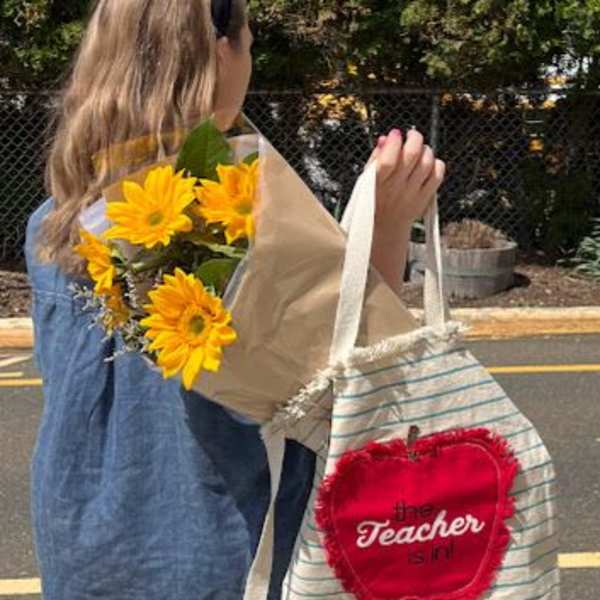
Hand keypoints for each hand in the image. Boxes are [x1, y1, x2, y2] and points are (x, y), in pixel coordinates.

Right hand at [365, 128, 445, 245]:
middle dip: (414, 138)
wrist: (385, 227)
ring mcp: (412, 194)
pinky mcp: (424, 198)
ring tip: (420, 149)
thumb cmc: (374, 201)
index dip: (394, 141)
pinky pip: (437, 175)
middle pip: (412, 155)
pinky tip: (428, 163)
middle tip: (411, 135)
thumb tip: (386, 139)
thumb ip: (375, 158)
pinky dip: (436, 164)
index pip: (388, 158)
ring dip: (425, 149)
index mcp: (377, 182)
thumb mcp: (365, 180)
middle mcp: (396, 188)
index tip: (395, 134)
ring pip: (427, 162)